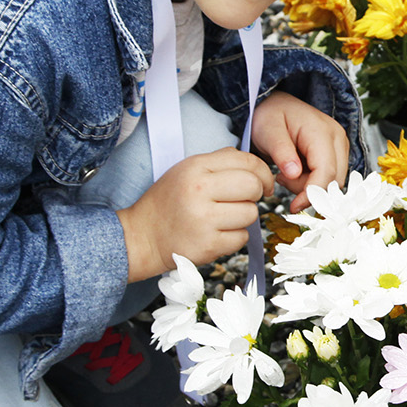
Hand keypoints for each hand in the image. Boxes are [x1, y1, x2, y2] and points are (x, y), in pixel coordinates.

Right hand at [117, 148, 275, 280]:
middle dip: (255, 194)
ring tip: (223, 218)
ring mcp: (203, 220)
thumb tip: (253, 164)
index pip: (247, 162)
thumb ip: (219, 161)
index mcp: (196, 167)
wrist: (142, 236)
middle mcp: (199, 190)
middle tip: (244, 200)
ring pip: (251, 214)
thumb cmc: (168, 202)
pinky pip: (242, 238)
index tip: (263, 183)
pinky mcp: (208, 245)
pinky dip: (234, 237)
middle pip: (253, 187)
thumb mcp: (187, 170)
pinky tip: (217, 233)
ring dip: (243, 218)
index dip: (263, 173)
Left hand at [250, 91, 349, 212]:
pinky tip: (296, 171)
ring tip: (287, 172)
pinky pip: (330, 178)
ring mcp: (340, 146)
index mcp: (321, 131)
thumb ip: (281, 152)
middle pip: (333, 180)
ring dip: (310, 186)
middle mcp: (337, 138)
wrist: (276, 105)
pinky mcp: (337, 154)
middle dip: (308, 189)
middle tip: (282, 178)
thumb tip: (294, 173)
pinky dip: (312, 181)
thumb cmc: (271, 115)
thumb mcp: (268, 131)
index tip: (294, 206)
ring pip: (333, 182)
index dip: (312, 193)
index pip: (326, 172)